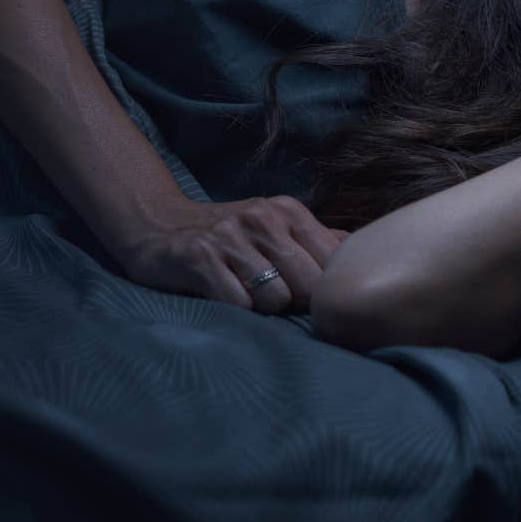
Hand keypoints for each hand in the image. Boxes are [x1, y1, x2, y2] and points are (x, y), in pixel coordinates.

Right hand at [114, 196, 351, 315]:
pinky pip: (238, 305)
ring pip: (275, 300)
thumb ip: (316, 239)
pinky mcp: (200, 257)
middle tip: (269, 297)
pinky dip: (233, 310)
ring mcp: (230, 236)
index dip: (323, 290)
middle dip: (294, 303)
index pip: (333, 264)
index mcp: (287, 211)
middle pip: (309, 287)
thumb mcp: (273, 226)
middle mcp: (261, 218)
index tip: (303, 295)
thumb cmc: (225, 235)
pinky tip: (219, 294)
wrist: (156, 224)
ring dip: (261, 309)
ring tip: (242, 293)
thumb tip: (364, 248)